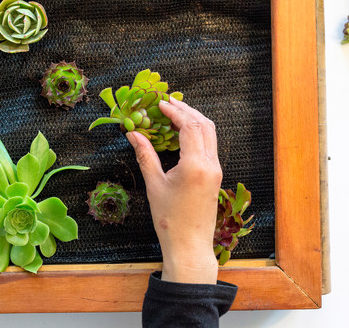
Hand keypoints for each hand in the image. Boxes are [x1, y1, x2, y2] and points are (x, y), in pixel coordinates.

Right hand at [126, 98, 221, 283]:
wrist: (189, 245)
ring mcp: (216, 169)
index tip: (160, 103)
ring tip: (175, 112)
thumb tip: (133, 133)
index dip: (175, 111)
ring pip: (210, 133)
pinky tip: (182, 132)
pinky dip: (198, 132)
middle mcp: (210, 164)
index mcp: (195, 165)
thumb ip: (145, 155)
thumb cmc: (169, 219)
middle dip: (186, 110)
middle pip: (204, 124)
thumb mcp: (154, 184)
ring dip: (194, 119)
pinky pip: (210, 145)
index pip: (189, 126)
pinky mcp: (216, 175)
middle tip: (168, 102)